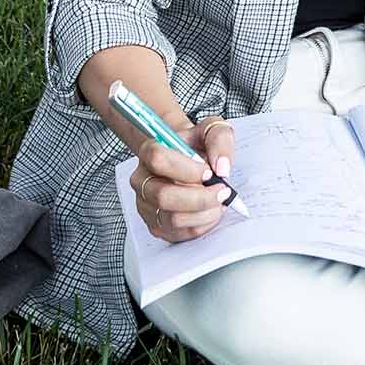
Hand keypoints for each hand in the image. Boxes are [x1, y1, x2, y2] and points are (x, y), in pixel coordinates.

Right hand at [127, 116, 236, 243]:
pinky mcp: (156, 225)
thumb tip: (222, 167)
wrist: (188, 160)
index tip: (210, 172)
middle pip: (163, 196)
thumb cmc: (196, 146)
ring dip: (203, 213)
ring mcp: (146, 205)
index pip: (158, 159)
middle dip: (200, 198)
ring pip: (172, 218)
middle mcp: (142, 180)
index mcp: (149, 151)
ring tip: (219, 201)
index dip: (187, 169)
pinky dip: (201, 225)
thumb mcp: (211, 130)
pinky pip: (179, 234)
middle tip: (223, 191)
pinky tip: (211, 212)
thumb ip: (219, 140)